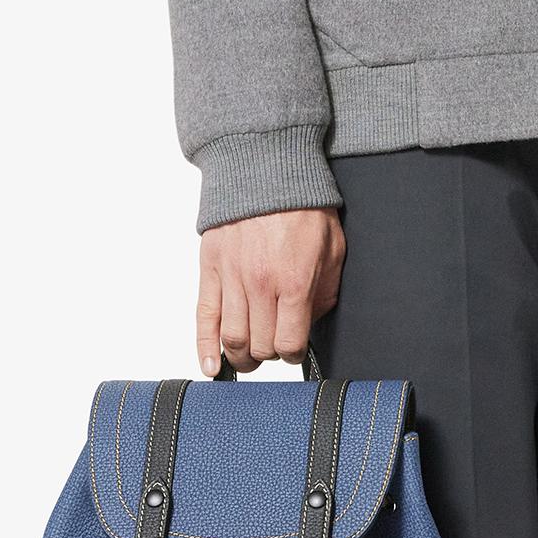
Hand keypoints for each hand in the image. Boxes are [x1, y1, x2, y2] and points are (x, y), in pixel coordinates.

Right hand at [198, 207, 345, 375]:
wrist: (268, 171)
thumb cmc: (303, 209)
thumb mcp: (332, 251)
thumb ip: (323, 293)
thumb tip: (309, 324)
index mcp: (294, 282)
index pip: (289, 344)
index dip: (294, 353)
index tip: (294, 347)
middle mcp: (260, 285)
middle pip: (260, 346)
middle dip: (269, 353)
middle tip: (272, 345)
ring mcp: (232, 279)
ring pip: (232, 339)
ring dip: (240, 356)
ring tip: (247, 356)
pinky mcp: (211, 270)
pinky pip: (204, 317)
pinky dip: (204, 347)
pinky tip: (210, 367)